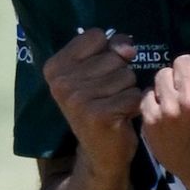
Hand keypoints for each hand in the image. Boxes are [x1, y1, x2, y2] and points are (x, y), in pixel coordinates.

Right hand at [43, 29, 141, 172]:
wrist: (100, 154)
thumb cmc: (100, 106)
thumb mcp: (100, 70)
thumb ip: (113, 48)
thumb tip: (128, 49)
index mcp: (55, 67)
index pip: (97, 36)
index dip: (106, 53)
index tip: (97, 76)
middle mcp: (61, 83)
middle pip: (114, 56)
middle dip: (119, 74)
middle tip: (107, 96)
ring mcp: (78, 100)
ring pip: (126, 75)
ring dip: (127, 91)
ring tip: (114, 106)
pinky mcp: (98, 115)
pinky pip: (134, 95)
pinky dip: (135, 106)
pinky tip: (121, 118)